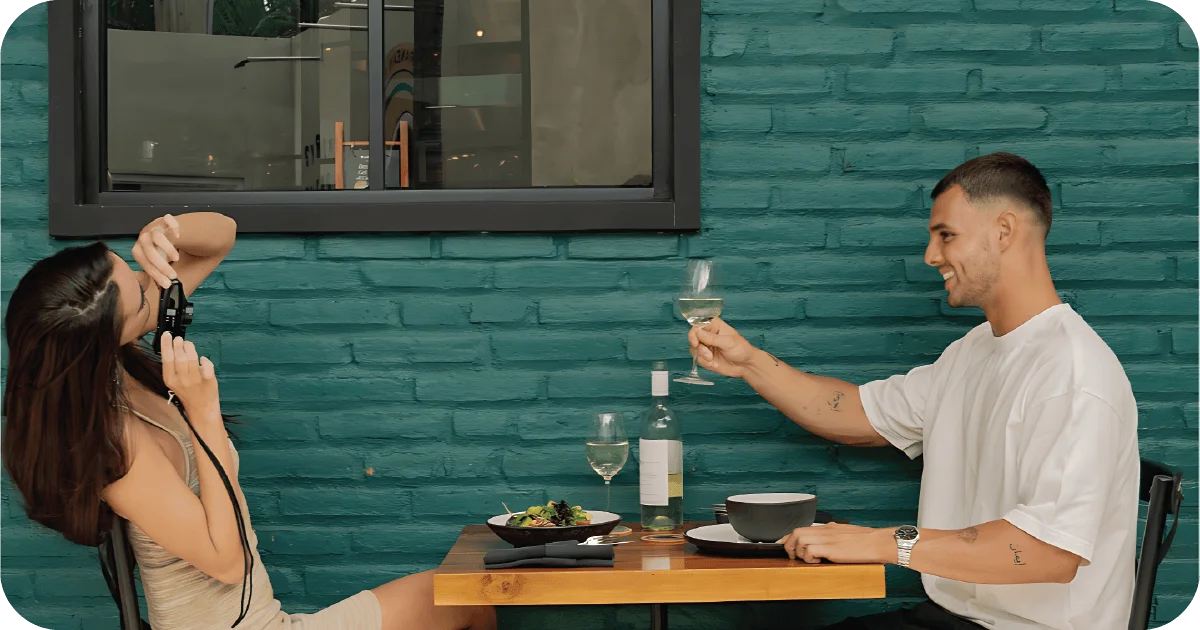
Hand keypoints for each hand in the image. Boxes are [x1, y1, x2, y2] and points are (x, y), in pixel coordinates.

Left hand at [132, 214, 180, 288]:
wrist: (160, 231)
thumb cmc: (157, 251)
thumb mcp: (153, 263)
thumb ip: (154, 273)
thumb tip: (160, 289)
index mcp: (138, 249)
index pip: (143, 262)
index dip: (155, 274)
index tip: (166, 284)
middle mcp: (144, 238)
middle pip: (149, 251)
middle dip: (162, 265)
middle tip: (173, 275)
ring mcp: (154, 228)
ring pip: (157, 237)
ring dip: (167, 249)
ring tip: (176, 259)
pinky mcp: (165, 220)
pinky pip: (168, 219)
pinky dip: (173, 227)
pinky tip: (178, 236)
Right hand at [160, 332, 219, 419]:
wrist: (201, 408)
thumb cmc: (187, 392)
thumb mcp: (174, 381)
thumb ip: (174, 367)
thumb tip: (176, 347)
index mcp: (170, 379)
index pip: (166, 358)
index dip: (166, 345)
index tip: (167, 335)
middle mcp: (181, 380)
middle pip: (179, 357)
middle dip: (179, 344)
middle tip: (179, 339)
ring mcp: (195, 380)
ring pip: (192, 358)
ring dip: (190, 348)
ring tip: (188, 345)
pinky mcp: (208, 381)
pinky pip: (206, 365)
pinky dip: (205, 360)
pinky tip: (202, 359)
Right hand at [687, 317, 757, 378]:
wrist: (745, 366)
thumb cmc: (741, 349)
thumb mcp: (728, 342)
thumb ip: (712, 338)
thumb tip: (697, 332)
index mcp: (714, 325)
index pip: (698, 324)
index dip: (694, 333)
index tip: (695, 343)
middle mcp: (708, 334)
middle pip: (693, 337)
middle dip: (699, 348)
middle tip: (709, 355)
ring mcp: (706, 345)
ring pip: (694, 349)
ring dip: (702, 357)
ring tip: (712, 360)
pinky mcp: (705, 356)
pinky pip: (697, 359)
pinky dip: (704, 363)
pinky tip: (714, 364)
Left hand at [778, 523, 894, 564]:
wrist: (879, 542)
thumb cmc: (866, 541)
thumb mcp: (846, 535)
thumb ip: (833, 537)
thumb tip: (825, 543)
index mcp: (828, 527)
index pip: (802, 528)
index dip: (788, 537)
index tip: (781, 543)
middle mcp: (825, 530)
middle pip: (796, 532)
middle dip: (788, 545)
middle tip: (792, 556)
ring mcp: (827, 538)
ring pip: (799, 539)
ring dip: (799, 552)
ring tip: (808, 559)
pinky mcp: (831, 548)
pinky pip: (810, 551)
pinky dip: (809, 558)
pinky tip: (818, 562)